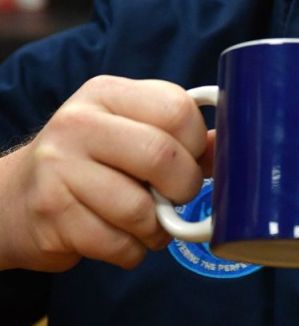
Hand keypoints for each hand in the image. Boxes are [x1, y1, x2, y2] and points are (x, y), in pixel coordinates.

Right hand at [0, 75, 207, 271]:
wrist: (16, 196)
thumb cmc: (92, 160)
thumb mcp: (130, 131)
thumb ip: (180, 136)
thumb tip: (230, 149)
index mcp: (108, 93)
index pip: (177, 109)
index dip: (197, 141)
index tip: (192, 158)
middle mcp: (78, 123)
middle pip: (162, 157)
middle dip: (184, 187)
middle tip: (177, 196)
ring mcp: (59, 168)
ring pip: (139, 209)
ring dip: (157, 228)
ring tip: (150, 222)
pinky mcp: (51, 214)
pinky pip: (117, 244)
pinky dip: (133, 251)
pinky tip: (123, 238)